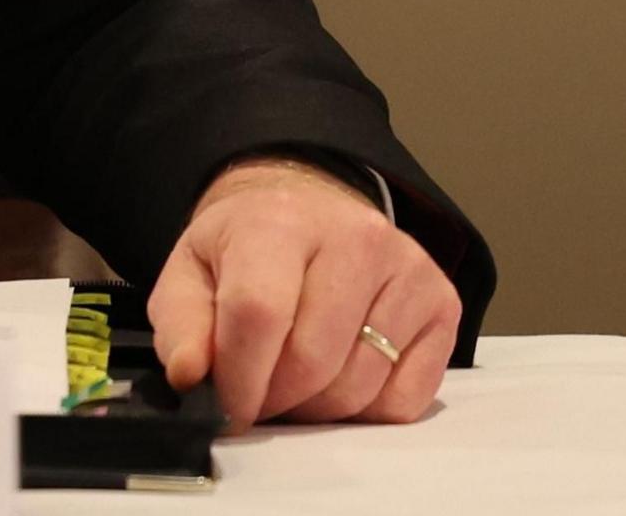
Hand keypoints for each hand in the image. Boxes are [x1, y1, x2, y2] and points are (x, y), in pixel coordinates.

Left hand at [148, 157, 457, 428]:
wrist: (309, 215)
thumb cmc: (246, 252)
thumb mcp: (191, 275)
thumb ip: (182, 327)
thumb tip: (192, 375)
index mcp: (281, 222)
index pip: (259, 314)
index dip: (239, 379)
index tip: (229, 406)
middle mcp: (356, 237)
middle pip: (312, 362)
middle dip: (276, 399)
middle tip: (261, 392)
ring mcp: (408, 268)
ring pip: (358, 388)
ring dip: (319, 409)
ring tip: (298, 379)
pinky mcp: (442, 303)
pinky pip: (404, 400)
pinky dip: (368, 410)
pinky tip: (344, 373)